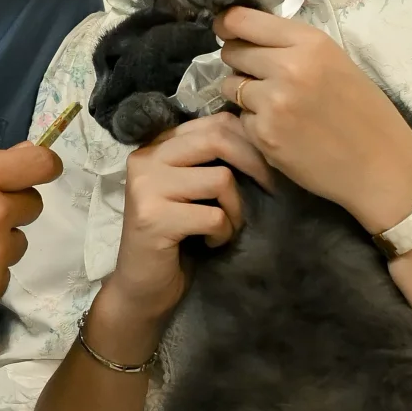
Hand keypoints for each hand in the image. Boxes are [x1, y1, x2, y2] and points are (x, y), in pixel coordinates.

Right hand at [99, 111, 272, 336]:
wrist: (141, 288)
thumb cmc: (176, 238)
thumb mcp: (190, 190)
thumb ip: (208, 161)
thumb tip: (259, 137)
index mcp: (155, 146)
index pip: (213, 122)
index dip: (249, 140)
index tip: (268, 166)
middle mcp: (145, 159)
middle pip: (217, 139)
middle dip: (254, 164)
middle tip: (270, 189)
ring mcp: (146, 188)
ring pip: (220, 179)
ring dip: (235, 210)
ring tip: (224, 228)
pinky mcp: (154, 219)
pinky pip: (214, 216)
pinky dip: (223, 233)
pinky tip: (209, 244)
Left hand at [215, 5, 411, 232]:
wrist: (382, 167)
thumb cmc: (366, 113)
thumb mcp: (336, 63)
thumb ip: (293, 47)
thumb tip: (250, 38)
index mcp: (310, 42)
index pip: (242, 20)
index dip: (228, 25)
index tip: (225, 30)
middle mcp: (288, 67)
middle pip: (231, 51)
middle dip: (239, 61)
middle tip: (261, 76)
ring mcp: (272, 103)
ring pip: (229, 86)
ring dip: (244, 94)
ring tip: (277, 107)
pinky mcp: (264, 135)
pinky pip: (241, 119)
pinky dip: (255, 124)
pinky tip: (283, 132)